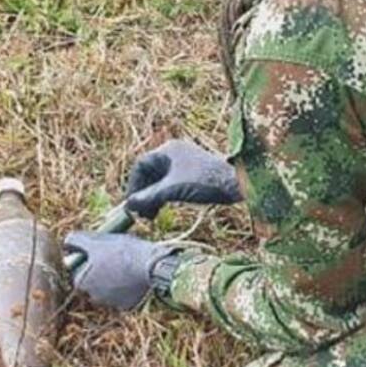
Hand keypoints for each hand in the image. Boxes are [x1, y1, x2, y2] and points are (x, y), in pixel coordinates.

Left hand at [62, 231, 177, 309]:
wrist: (153, 267)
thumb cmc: (123, 252)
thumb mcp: (97, 241)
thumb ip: (77, 240)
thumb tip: (67, 241)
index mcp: (83, 282)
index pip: (77, 270)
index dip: (87, 258)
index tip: (99, 250)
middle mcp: (93, 297)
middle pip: (92, 280)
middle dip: (100, 269)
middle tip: (112, 255)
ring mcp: (110, 303)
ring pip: (107, 288)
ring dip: (112, 278)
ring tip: (125, 263)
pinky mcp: (127, 306)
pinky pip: (122, 294)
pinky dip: (126, 286)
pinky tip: (134, 274)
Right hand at [124, 138, 241, 218]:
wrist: (236, 183)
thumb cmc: (206, 182)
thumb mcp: (173, 190)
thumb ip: (149, 197)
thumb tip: (129, 205)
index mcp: (168, 150)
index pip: (141, 166)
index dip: (134, 185)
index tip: (131, 203)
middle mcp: (174, 154)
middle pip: (149, 174)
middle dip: (143, 194)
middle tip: (140, 213)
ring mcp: (183, 163)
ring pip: (159, 181)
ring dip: (152, 198)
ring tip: (150, 216)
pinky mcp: (191, 174)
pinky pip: (169, 184)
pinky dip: (163, 197)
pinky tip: (162, 209)